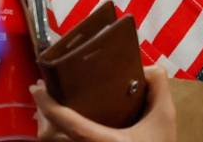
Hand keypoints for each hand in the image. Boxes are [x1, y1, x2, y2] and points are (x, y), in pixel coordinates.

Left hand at [32, 66, 176, 141]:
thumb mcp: (165, 118)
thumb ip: (159, 89)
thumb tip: (148, 68)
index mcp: (106, 141)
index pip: (70, 124)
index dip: (50, 106)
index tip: (37, 88)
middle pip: (49, 136)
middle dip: (42, 113)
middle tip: (42, 91)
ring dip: (46, 125)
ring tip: (49, 106)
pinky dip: (55, 135)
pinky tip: (60, 124)